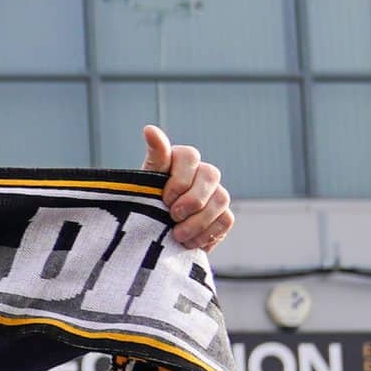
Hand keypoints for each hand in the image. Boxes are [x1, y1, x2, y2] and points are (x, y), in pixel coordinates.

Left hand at [142, 125, 232, 252]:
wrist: (151, 235)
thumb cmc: (145, 202)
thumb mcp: (144, 181)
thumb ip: (154, 157)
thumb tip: (149, 128)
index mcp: (182, 159)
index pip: (189, 156)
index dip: (178, 179)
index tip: (163, 198)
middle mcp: (202, 172)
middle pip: (211, 176)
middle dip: (191, 200)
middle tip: (172, 216)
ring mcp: (216, 193)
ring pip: (221, 199)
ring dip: (198, 221)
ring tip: (178, 235)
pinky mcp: (223, 215)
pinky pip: (226, 220)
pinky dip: (207, 233)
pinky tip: (190, 242)